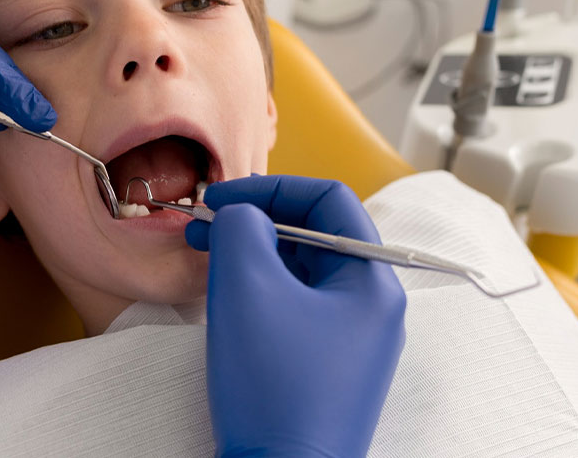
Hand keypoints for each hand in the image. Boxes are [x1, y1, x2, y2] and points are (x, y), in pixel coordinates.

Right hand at [185, 175, 405, 457]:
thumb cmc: (274, 389)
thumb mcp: (247, 288)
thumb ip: (242, 228)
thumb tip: (240, 215)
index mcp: (373, 282)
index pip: (329, 201)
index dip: (271, 187)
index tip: (220, 199)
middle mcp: (373, 309)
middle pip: (316, 236)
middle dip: (256, 221)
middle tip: (204, 225)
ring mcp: (352, 343)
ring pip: (302, 274)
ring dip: (253, 255)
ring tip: (205, 256)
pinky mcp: (327, 370)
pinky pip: (296, 310)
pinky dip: (260, 292)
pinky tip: (225, 298)